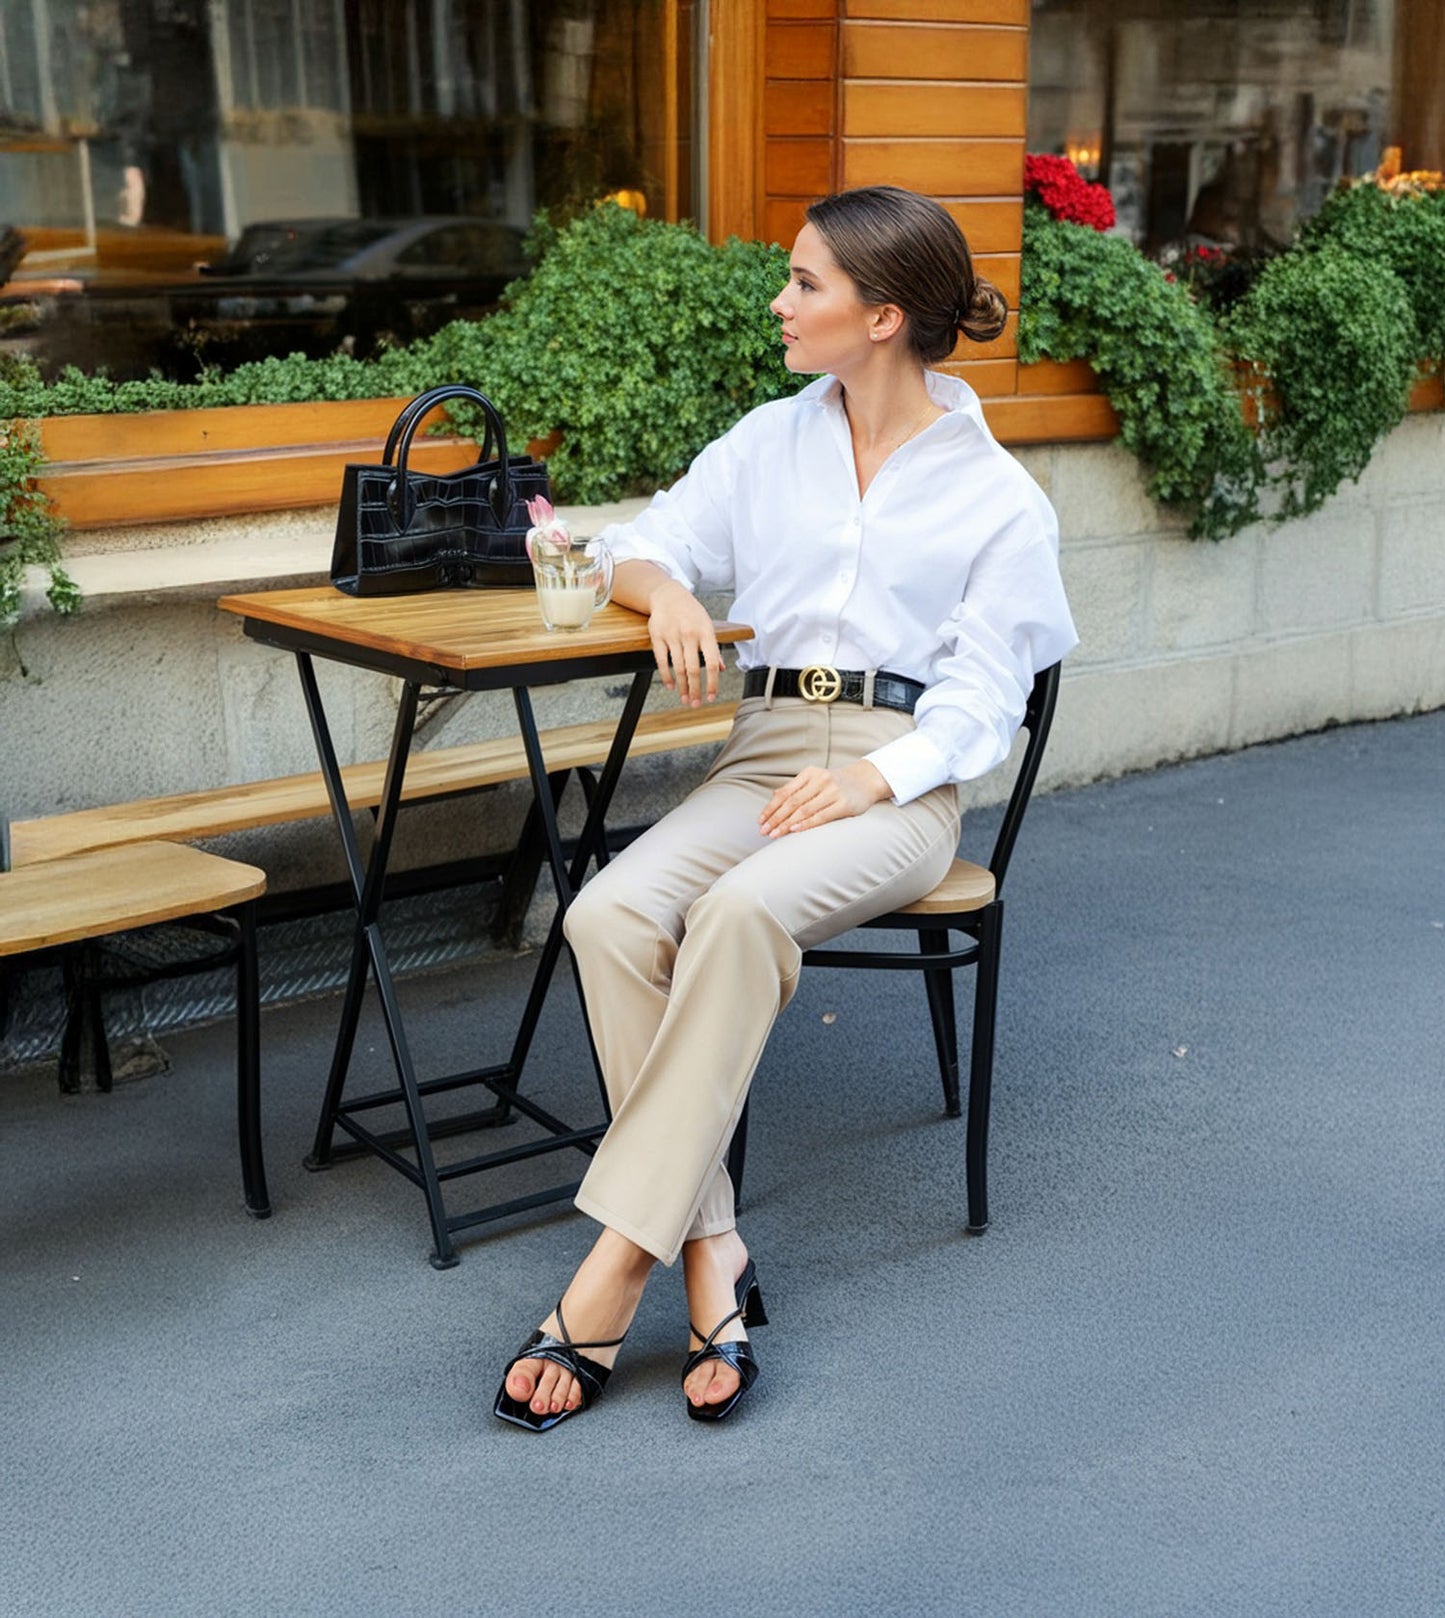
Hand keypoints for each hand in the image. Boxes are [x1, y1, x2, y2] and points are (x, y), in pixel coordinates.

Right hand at [645, 580, 724, 707]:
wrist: (668, 595)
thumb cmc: (691, 613)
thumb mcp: (707, 626)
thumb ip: (714, 648)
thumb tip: (722, 669)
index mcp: (706, 632)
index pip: (712, 663)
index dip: (712, 683)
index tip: (711, 697)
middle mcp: (689, 634)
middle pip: (694, 669)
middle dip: (695, 690)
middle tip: (695, 704)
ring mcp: (672, 635)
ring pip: (678, 668)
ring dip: (682, 687)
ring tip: (685, 699)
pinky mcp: (657, 636)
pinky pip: (661, 661)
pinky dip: (666, 676)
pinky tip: (671, 686)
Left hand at [759, 760, 892, 837]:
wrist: (866, 780)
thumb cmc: (836, 783)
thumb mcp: (815, 780)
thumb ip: (796, 788)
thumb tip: (773, 796)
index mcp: (810, 773)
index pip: (785, 793)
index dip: (771, 808)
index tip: (760, 821)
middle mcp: (820, 780)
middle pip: (792, 802)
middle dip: (775, 818)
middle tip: (764, 831)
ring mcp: (832, 791)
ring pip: (804, 810)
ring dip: (787, 824)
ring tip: (775, 834)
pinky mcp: (844, 804)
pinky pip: (821, 816)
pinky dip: (806, 824)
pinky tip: (794, 830)